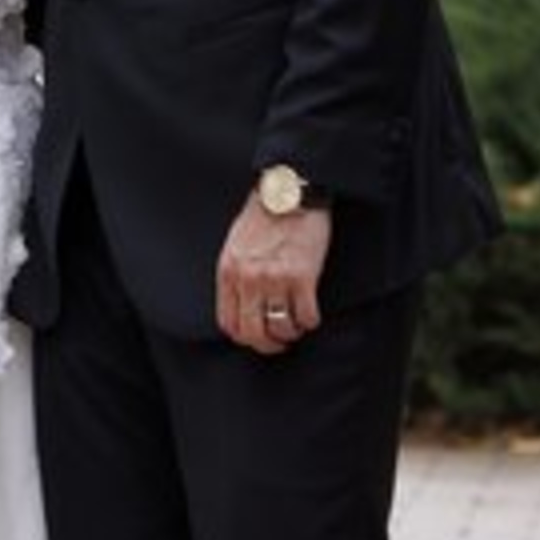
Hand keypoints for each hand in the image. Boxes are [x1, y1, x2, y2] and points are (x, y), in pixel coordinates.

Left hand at [215, 197, 329, 353]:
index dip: (244, 337)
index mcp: (228, 273)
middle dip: (267, 345)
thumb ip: (235, 276)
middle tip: (279, 342)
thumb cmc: (263, 217)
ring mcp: (274, 279)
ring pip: (281, 329)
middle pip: (252, 334)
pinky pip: (306, 316)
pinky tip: (311, 315)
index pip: (228, 324)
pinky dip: (310, 321)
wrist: (288, 193)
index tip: (257, 335)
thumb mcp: (235, 247)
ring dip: (291, 333)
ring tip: (296, 326)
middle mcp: (248, 280)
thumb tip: (241, 306)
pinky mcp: (302, 277)